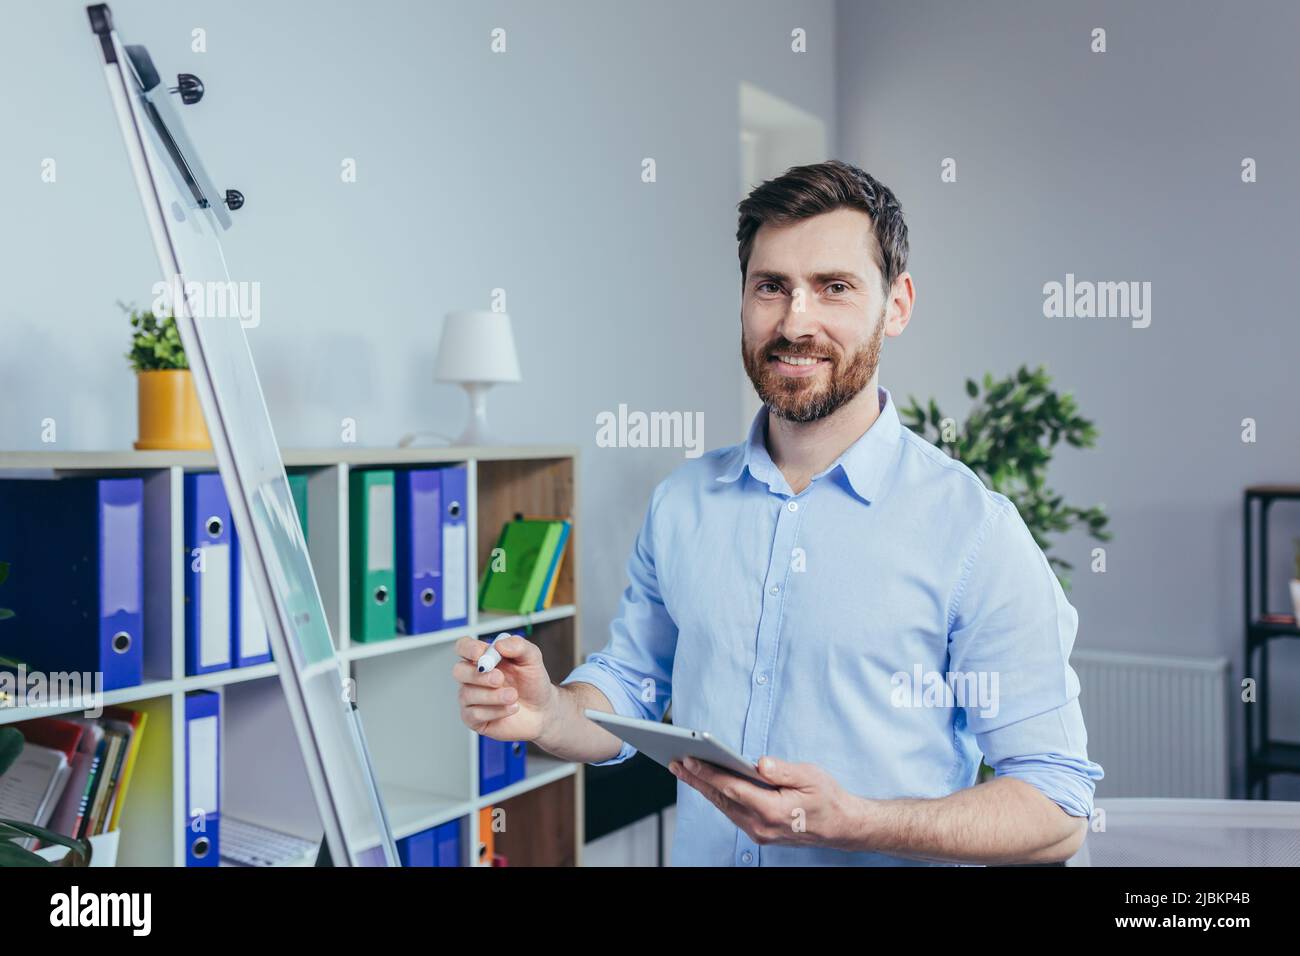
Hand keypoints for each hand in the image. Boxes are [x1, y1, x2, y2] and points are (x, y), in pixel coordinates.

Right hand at [453, 634, 556, 742]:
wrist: (541, 711)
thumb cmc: (532, 683)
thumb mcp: (532, 659)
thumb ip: (518, 646)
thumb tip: (499, 644)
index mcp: (484, 657)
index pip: (463, 647)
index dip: (468, 648)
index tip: (480, 654)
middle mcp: (473, 676)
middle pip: (458, 671)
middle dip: (479, 675)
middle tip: (500, 679)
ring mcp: (471, 698)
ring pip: (467, 694)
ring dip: (494, 696)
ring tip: (513, 696)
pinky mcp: (473, 718)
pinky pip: (474, 714)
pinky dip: (496, 711)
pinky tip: (511, 708)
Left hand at [669, 755, 861, 849]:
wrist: (842, 826)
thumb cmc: (827, 798)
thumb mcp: (810, 776)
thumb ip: (783, 770)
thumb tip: (758, 763)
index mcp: (773, 810)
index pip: (732, 789)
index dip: (708, 773)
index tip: (689, 759)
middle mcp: (761, 825)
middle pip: (721, 799)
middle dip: (697, 779)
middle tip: (676, 762)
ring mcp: (758, 832)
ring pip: (723, 807)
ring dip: (703, 788)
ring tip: (685, 770)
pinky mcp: (759, 832)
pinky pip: (732, 812)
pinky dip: (717, 797)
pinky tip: (707, 784)